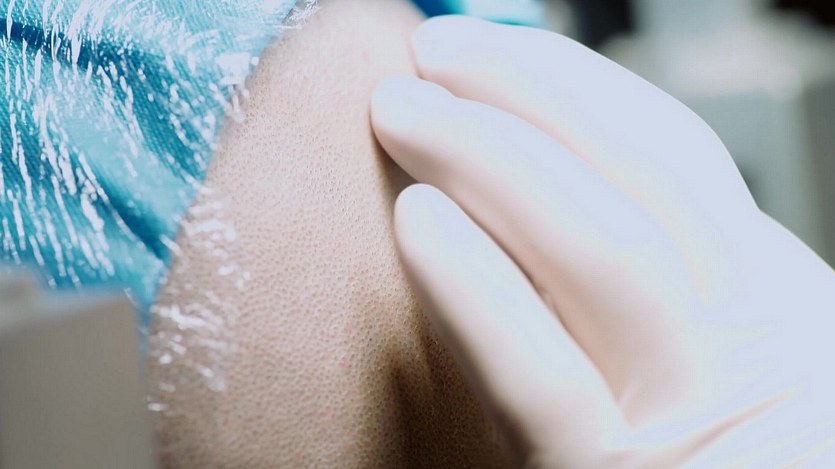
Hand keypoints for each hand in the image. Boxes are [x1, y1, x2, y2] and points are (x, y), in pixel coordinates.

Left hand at [370, 16, 834, 467]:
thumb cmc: (698, 445)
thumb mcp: (705, 344)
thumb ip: (654, 267)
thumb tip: (550, 161)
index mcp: (767, 299)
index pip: (671, 155)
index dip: (576, 86)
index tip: (492, 46)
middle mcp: (744, 345)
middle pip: (632, 182)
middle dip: (525, 101)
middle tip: (432, 59)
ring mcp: (689, 416)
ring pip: (597, 252)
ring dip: (490, 161)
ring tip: (402, 111)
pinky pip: (541, 376)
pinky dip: (479, 287)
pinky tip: (417, 218)